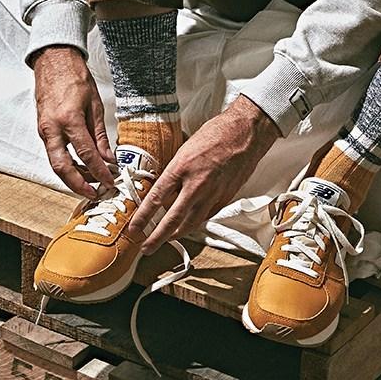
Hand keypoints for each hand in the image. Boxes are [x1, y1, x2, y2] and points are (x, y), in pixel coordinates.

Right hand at [33, 46, 115, 196]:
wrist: (54, 63)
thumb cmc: (75, 78)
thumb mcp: (95, 105)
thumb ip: (101, 134)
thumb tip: (109, 157)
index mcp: (68, 119)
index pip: (86, 154)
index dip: (98, 171)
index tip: (109, 182)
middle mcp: (52, 128)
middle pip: (62, 167)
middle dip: (78, 184)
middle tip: (94, 194)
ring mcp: (44, 130)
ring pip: (56, 162)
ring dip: (72, 176)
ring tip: (91, 184)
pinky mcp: (42, 130)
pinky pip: (54, 153)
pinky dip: (67, 164)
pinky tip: (80, 168)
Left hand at [128, 95, 280, 254]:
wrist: (246, 132)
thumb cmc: (217, 133)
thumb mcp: (186, 147)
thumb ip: (175, 169)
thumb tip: (164, 185)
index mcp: (182, 167)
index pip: (156, 198)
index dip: (142, 217)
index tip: (134, 228)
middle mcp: (196, 184)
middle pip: (172, 219)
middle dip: (157, 237)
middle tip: (146, 247)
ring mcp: (213, 193)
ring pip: (191, 223)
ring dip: (177, 234)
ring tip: (166, 239)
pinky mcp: (226, 197)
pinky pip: (207, 216)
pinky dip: (196, 222)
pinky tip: (190, 223)